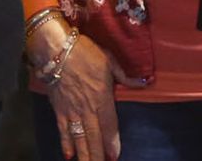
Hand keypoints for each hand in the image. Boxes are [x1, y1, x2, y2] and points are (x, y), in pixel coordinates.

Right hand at [35, 26, 130, 160]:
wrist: (56, 51)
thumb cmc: (85, 53)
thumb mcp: (110, 60)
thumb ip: (126, 76)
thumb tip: (145, 81)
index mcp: (102, 97)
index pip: (109, 125)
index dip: (112, 142)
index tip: (115, 156)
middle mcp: (88, 109)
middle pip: (94, 137)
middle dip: (98, 154)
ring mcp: (72, 111)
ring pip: (80, 138)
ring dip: (84, 154)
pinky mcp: (59, 110)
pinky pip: (63, 131)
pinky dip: (66, 144)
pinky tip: (69, 155)